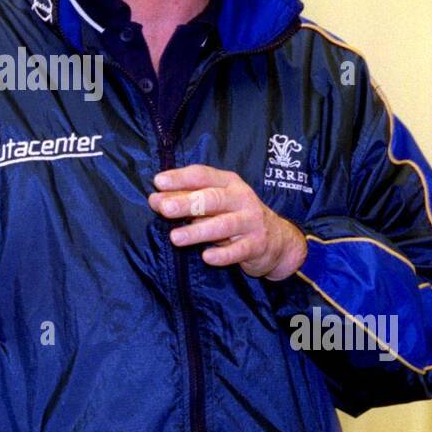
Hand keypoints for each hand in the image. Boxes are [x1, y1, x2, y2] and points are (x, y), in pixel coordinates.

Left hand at [148, 164, 306, 280]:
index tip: (158, 182)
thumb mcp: (214, 203)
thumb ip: (186, 199)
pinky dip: (223, 254)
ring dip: (198, 231)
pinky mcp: (257, 245)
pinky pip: (239, 250)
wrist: (277, 240)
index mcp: (228, 182)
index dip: (180, 178)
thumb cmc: (235, 216)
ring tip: (176, 237)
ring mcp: (251, 221)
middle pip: (213, 198)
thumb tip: (155, 199)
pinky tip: (207, 257)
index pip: (203, 175)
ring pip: (224, 225)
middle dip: (187, 203)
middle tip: (164, 208)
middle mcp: (241, 198)